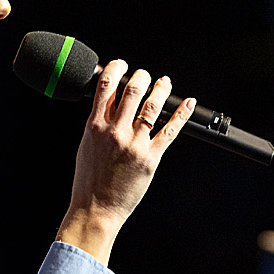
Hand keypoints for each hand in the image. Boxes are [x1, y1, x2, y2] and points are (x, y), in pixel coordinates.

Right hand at [58, 60, 194, 264]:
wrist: (96, 208)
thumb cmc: (88, 180)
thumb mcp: (86, 145)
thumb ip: (98, 124)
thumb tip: (109, 103)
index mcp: (94, 126)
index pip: (105, 86)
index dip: (116, 69)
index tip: (121, 65)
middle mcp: (114, 132)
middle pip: (132, 90)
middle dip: (141, 76)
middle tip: (145, 75)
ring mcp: (134, 144)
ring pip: (152, 106)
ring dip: (161, 89)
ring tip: (165, 83)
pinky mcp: (150, 157)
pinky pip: (170, 130)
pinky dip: (181, 114)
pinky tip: (187, 104)